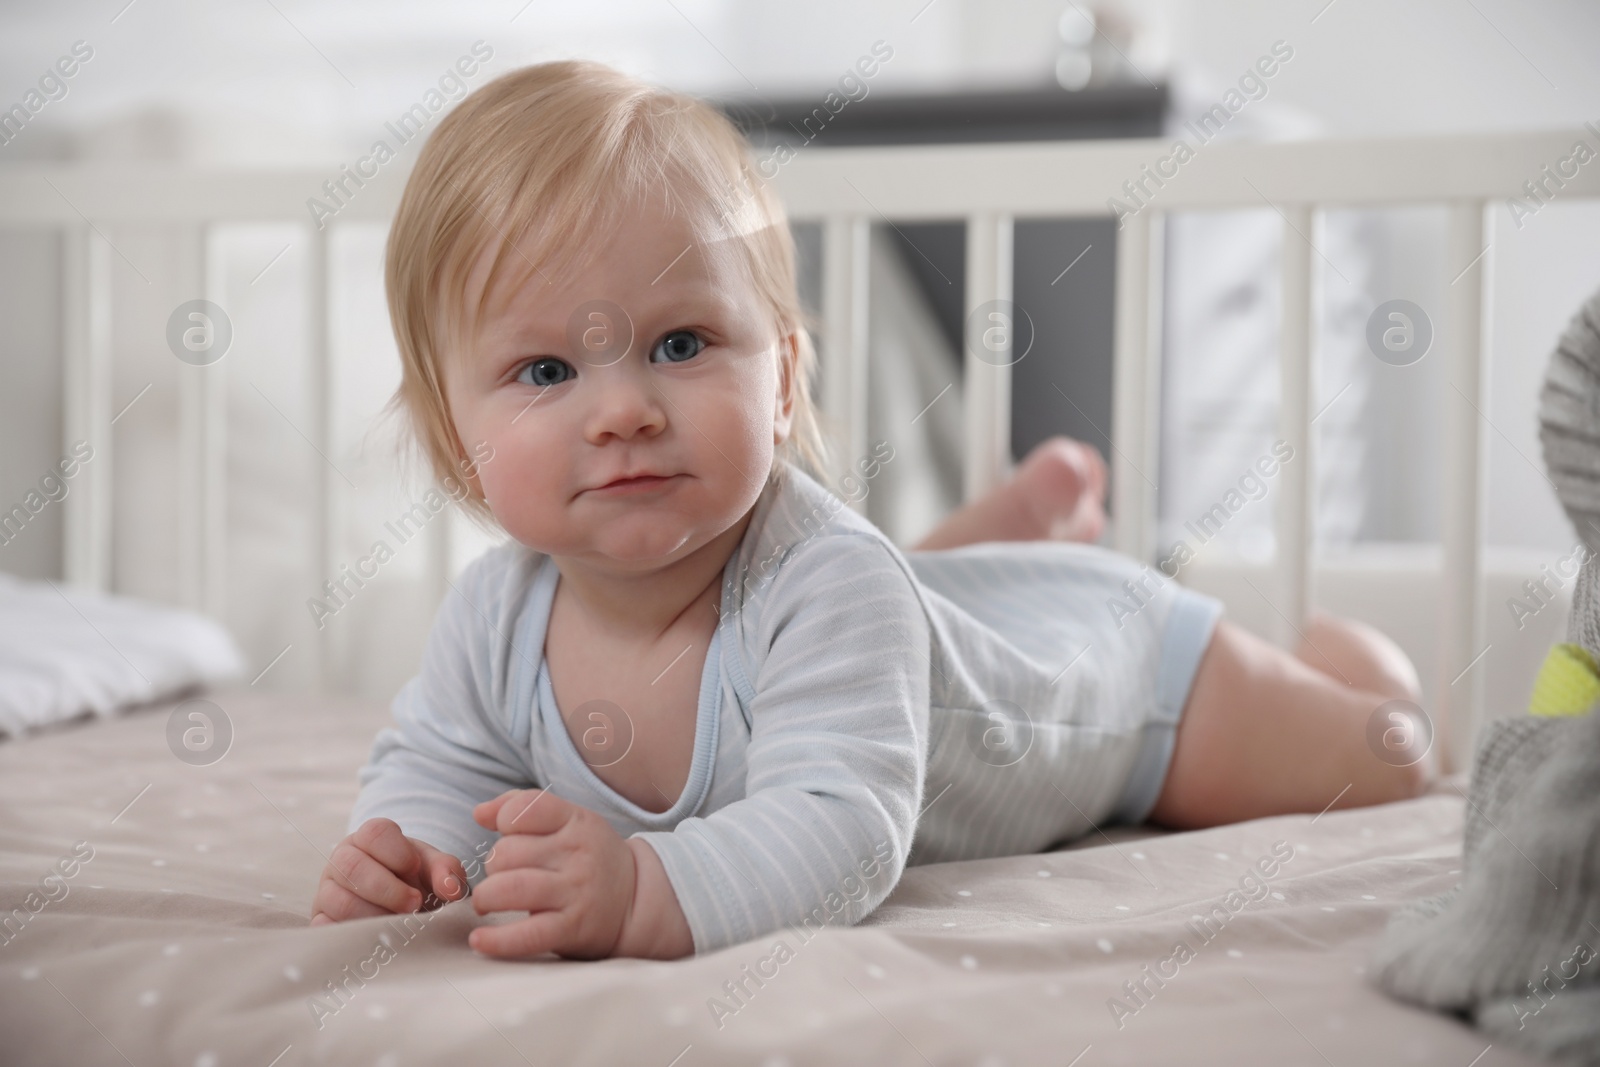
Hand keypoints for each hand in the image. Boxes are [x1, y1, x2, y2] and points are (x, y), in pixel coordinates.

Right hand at [310, 818, 467, 924]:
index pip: (374, 833)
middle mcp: (342, 860)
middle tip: (415, 904)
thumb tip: (450, 890)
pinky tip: (378, 939)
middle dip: (389, 890)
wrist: (402, 909)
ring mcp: (327, 891)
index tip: (416, 869)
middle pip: (352, 867)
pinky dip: (355, 937)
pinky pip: (327, 929)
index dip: (398, 853)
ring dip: (376, 917)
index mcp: (369, 838)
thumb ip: (447, 871)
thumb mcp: (436, 869)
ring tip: (400, 925)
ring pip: (340, 902)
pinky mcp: (321, 921)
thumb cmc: (417, 881)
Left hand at [469, 789, 635, 959]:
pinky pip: (527, 935)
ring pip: (510, 888)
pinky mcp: (571, 929)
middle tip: (504, 875)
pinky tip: (480, 940)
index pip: (525, 808)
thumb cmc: (591, 858)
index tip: (510, 834)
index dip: (505, 819)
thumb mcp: (570, 821)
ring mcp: (575, 893)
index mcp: (577, 822)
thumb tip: (480, 813)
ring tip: (488, 902)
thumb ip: (523, 808)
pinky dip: (497, 940)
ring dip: (487, 897)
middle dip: (494, 864)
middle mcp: (577, 855)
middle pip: (507, 853)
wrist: (635, 902)